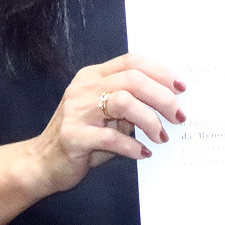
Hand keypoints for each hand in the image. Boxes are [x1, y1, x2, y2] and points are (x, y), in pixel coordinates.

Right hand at [22, 53, 185, 198]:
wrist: (42, 163)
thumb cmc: (83, 138)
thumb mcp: (108, 116)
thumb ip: (131, 105)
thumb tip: (171, 104)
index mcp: (93, 77)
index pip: (132, 61)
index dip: (161, 72)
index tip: (181, 88)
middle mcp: (84, 88)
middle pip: (132, 79)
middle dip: (162, 97)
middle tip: (178, 116)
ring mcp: (76, 111)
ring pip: (123, 102)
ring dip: (149, 120)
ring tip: (161, 137)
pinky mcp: (72, 136)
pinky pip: (110, 138)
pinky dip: (132, 146)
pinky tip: (142, 153)